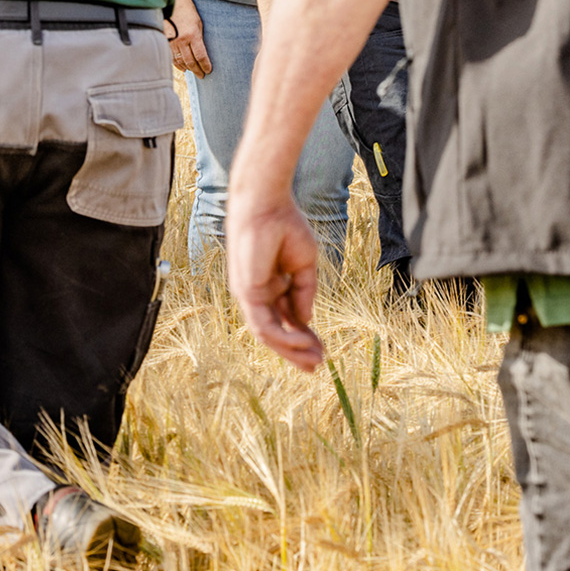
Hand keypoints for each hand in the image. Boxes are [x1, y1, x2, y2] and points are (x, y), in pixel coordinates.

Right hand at [167, 7, 212, 76]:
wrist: (173, 2)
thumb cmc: (189, 12)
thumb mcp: (199, 24)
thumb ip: (199, 39)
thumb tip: (201, 55)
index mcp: (192, 35)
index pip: (200, 56)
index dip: (205, 66)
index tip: (208, 71)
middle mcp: (181, 40)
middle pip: (190, 61)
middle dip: (197, 70)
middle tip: (202, 76)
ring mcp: (172, 41)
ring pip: (180, 61)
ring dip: (188, 69)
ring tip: (194, 72)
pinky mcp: (165, 41)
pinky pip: (172, 57)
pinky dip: (178, 64)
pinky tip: (183, 68)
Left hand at [226, 193, 324, 369]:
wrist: (269, 205)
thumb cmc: (285, 226)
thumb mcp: (303, 265)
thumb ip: (304, 293)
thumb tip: (306, 320)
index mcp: (269, 287)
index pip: (285, 320)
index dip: (303, 336)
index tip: (322, 350)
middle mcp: (257, 295)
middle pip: (276, 331)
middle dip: (296, 350)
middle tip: (317, 365)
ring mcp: (249, 296)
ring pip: (269, 334)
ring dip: (292, 349)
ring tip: (315, 360)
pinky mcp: (247, 293)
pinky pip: (265, 324)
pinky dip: (286, 335)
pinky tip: (304, 341)